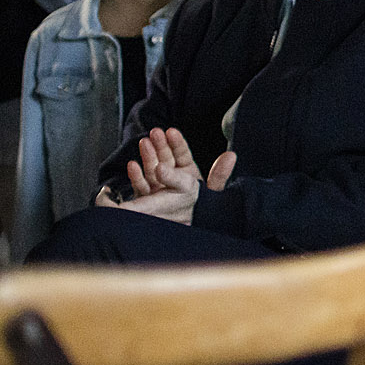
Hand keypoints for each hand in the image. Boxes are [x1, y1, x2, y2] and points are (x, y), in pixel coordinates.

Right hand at [118, 128, 235, 224]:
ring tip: (144, 143)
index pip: (182, 154)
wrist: (187, 233)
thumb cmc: (202, 212)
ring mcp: (158, 187)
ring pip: (152, 168)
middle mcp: (172, 178)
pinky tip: (133, 166)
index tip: (171, 131)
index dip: (177, 142)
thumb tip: (231, 156)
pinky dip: (137, 176)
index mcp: (188, 173)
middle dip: (160, 145)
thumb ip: (219, 176)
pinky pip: (141, 186)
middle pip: (165, 158)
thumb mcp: (212, 193)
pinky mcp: (146, 199)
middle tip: (155, 132)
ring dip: (148, 156)